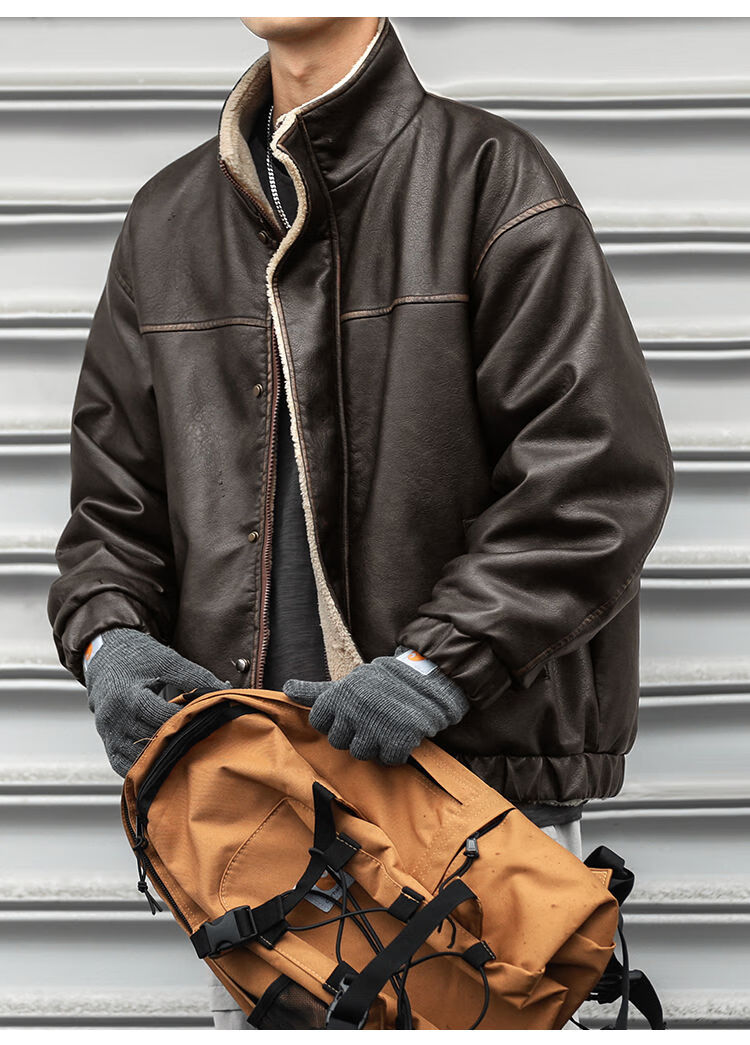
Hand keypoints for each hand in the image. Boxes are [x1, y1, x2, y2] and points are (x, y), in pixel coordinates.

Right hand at [85, 627, 226, 777]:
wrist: (104, 657)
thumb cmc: (137, 657)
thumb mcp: (167, 661)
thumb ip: (196, 678)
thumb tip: (226, 691)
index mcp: (129, 696)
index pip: (164, 718)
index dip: (189, 721)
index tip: (210, 722)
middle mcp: (115, 719)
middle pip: (153, 741)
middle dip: (181, 742)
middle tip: (206, 742)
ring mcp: (109, 734)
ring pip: (139, 759)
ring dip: (163, 759)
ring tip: (189, 755)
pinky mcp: (107, 743)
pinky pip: (125, 767)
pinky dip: (145, 768)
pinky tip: (165, 764)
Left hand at [283, 646, 468, 764]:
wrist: (428, 677)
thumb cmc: (381, 683)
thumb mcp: (346, 684)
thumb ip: (315, 692)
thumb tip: (285, 689)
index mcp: (338, 695)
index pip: (320, 723)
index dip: (336, 720)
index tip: (352, 711)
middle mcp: (352, 710)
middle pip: (340, 743)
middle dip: (356, 734)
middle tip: (373, 717)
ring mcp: (375, 725)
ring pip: (362, 754)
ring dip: (376, 744)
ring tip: (388, 723)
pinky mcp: (398, 738)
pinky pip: (389, 759)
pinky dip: (397, 750)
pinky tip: (403, 732)